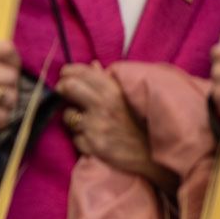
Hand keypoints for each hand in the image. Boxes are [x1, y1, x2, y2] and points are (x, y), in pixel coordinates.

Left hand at [57, 63, 170, 187]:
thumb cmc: (147, 121)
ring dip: (74, 117)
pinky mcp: (92, 146)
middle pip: (67, 88)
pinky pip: (76, 138)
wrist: (156, 152)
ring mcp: (95, 127)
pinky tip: (96, 137)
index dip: (69, 72)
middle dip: (63, 88)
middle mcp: (102, 106)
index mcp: (114, 90)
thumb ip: (112, 80)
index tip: (65, 74)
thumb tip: (92, 66)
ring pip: (68, 116)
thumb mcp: (133, 95)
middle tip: (65, 90)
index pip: (81, 74)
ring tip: (89, 120)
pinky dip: (82, 137)